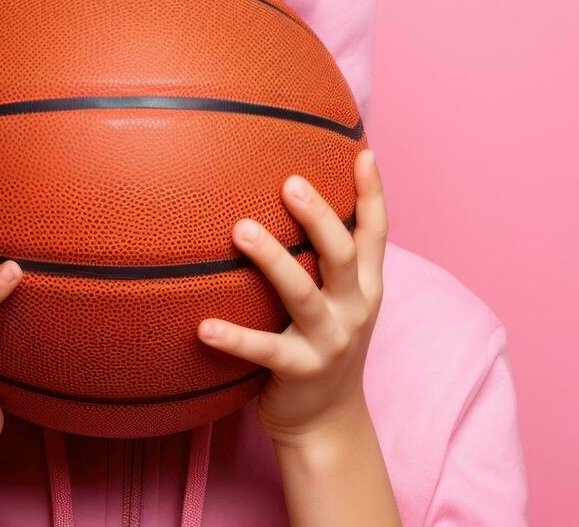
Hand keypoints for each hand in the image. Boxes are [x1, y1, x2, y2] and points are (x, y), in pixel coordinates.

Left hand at [197, 148, 387, 446]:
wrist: (327, 423)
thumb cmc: (323, 345)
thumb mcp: (341, 302)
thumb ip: (328, 260)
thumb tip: (298, 196)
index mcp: (366, 287)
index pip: (376, 234)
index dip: (373, 194)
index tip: (363, 154)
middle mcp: (354, 310)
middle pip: (343, 254)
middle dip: (320, 217)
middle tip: (289, 183)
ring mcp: (329, 342)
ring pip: (303, 295)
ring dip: (273, 261)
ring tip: (241, 230)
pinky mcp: (299, 372)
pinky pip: (263, 351)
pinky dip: (233, 338)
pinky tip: (203, 326)